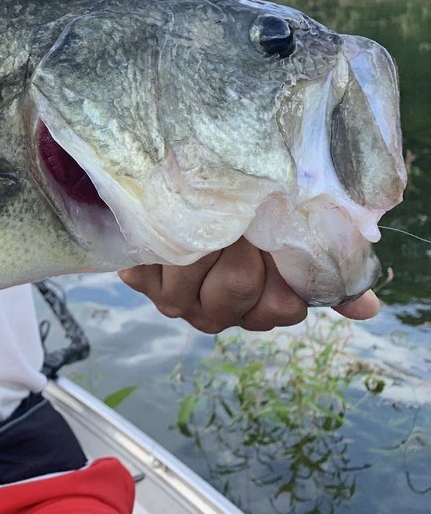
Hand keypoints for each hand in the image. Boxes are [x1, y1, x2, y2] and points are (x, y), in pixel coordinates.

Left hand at [118, 236, 380, 333]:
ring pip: (193, 278)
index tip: (270, 233)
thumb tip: (368, 308)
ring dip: (198, 238)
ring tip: (201, 215)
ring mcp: (180, 302)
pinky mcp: (144, 283)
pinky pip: (151, 269)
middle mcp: (222, 314)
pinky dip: (158, 244)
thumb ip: (324, 270)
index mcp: (266, 308)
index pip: (284, 303)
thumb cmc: (248, 221)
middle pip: (238, 285)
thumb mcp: (288, 240)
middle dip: (237, 243)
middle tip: (234, 218)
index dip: (277, 263)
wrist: (185, 200)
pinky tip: (166, 226)